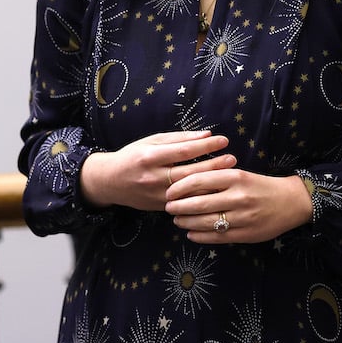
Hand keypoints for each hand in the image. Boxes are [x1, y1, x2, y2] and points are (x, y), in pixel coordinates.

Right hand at [79, 131, 233, 211]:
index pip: (183, 151)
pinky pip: (184, 203)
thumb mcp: (151, 141)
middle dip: (213, 165)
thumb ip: (178, 138)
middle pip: (189, 173)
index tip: (223, 140)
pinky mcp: (159, 208)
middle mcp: (152, 178)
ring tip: (230, 174)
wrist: (109, 181)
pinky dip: (201, 197)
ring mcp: (156, 196)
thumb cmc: (133, 156)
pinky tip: (216, 191)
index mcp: (149, 157)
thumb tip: (206, 134)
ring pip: (189, 192)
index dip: (205, 146)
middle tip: (232, 159)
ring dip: (211, 183)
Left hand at [165, 166, 313, 243]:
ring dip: (185, 223)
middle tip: (168, 208)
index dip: (179, 188)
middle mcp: (238, 196)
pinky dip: (199, 236)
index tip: (169, 192)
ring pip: (204, 222)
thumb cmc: (262, 186)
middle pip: (198, 203)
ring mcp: (241, 217)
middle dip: (177, 207)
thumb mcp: (241, 175)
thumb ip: (217, 179)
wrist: (291, 202)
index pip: (198, 180)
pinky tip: (191, 234)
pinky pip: (216, 237)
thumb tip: (186, 186)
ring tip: (177, 221)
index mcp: (236, 176)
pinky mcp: (245, 234)